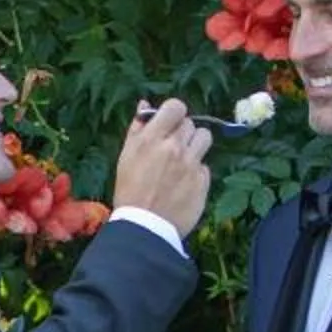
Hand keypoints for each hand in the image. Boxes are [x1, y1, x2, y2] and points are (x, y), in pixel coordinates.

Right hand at [112, 98, 211, 236]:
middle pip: (191, 124)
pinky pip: (205, 166)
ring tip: (184, 160)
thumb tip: (145, 104)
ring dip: (195, 146)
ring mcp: (191, 165)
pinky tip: (184, 183)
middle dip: (182, 133)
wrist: (144, 227)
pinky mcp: (202, 181)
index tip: (170, 123)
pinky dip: (196, 171)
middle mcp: (174, 148)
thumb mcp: (126, 156)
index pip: (176, 106)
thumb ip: (137, 128)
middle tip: (172, 148)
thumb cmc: (130, 191)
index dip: (174, 112)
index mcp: (152, 139)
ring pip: (205, 139)